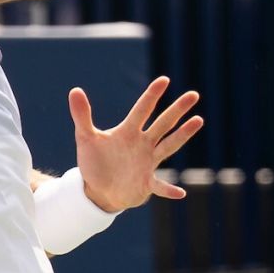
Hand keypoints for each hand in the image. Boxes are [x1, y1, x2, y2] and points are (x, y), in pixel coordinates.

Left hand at [69, 76, 202, 212]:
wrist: (98, 190)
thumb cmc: (95, 161)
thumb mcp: (85, 138)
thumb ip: (82, 115)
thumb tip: (74, 90)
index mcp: (128, 132)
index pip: (142, 110)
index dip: (152, 95)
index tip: (164, 80)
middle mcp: (142, 144)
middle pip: (163, 123)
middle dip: (177, 109)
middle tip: (194, 94)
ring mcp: (148, 163)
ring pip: (169, 146)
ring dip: (183, 135)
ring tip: (199, 120)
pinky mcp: (146, 183)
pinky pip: (160, 186)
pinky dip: (169, 189)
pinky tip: (180, 192)